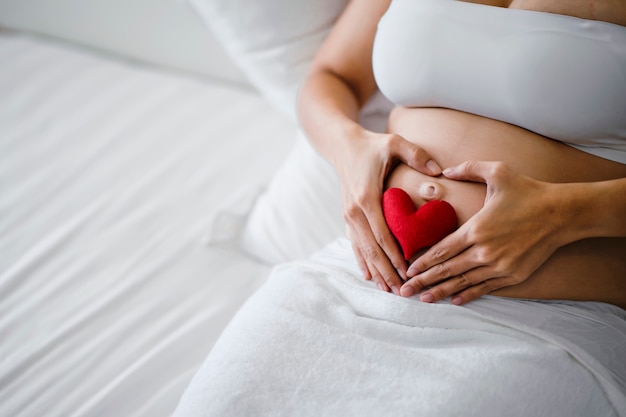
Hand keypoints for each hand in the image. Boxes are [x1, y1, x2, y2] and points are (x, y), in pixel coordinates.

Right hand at [337, 128, 440, 293]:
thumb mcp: (394, 143)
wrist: (343, 146)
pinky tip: (370, 277)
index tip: (408, 271)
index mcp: (366, 197)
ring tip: (389, 290)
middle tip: (402, 291)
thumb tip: (439, 170)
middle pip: (371, 248)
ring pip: (362, 250)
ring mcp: (348, 215)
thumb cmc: (372, 146)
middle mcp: (354, 210)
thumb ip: (416, 155)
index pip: (382, 234)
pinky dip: (362, 261)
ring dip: (375, 271)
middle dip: (386, 271)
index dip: (395, 255)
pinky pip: (355, 244)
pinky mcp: (347, 216)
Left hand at [401, 161, 567, 303]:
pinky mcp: (513, 275)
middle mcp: (484, 251)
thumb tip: (445, 169)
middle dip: (423, 282)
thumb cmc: (528, 191)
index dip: (422, 262)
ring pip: (463, 282)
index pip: (441, 251)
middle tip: (404, 291)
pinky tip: (455, 300)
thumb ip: (468, 168)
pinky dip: (468, 294)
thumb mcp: (497, 171)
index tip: (407, 270)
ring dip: (441, 292)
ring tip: (424, 300)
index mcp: (476, 228)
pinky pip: (485, 288)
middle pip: (447, 270)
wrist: (562, 213)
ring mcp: (499, 265)